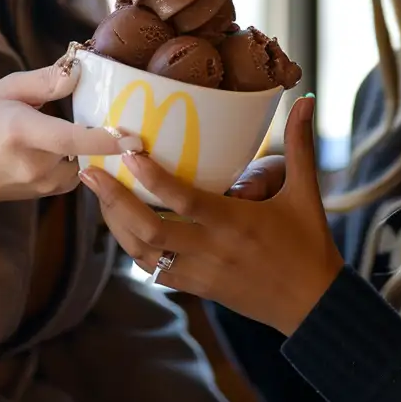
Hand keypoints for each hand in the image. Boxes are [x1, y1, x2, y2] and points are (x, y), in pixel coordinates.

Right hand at [0, 60, 140, 238]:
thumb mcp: (6, 89)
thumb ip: (45, 80)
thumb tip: (80, 71)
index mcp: (22, 132)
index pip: (69, 138)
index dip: (104, 138)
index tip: (133, 136)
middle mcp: (32, 163)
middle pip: (85, 151)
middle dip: (106, 135)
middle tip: (126, 114)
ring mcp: (37, 184)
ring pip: (84, 164)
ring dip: (93, 148)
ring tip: (99, 125)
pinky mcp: (42, 194)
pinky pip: (74, 176)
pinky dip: (82, 161)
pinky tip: (81, 143)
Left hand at [81, 94, 345, 337]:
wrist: (310, 303)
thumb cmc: (309, 242)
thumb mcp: (305, 191)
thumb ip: (300, 144)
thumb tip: (307, 99)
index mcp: (234, 222)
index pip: (184, 199)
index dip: (153, 178)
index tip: (129, 152)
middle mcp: (210, 249)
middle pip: (149, 229)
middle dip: (114, 201)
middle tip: (90, 173)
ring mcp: (199, 273)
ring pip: (143, 253)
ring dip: (117, 226)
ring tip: (100, 198)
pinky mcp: (196, 289)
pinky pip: (155, 271)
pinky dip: (136, 250)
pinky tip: (126, 231)